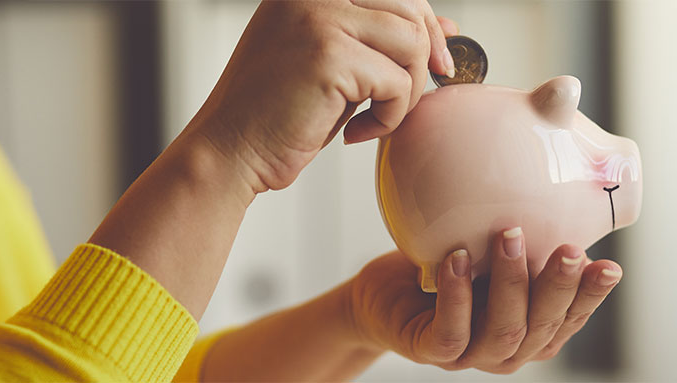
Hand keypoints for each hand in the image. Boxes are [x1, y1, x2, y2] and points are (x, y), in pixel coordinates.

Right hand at [186, 0, 458, 193]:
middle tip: (411, 99)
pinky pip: (397, 83)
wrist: (228, 151)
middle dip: (424, 58)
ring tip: (375, 118)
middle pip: (409, 9)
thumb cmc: (275, 114)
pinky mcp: (329, 55)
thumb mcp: (334, 63)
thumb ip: (379, 38)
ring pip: (411, 43)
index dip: (425, 23)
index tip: (435, 62)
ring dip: (406, 92)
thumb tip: (447, 27)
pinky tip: (355, 133)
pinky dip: (388, 117)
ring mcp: (319, 18)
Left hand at [344, 228, 623, 373]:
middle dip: (558, 287)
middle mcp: (508, 349)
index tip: (610, 266)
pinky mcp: (430, 352)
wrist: (387, 295)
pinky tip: (457, 259)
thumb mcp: (491, 249)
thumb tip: (559, 169)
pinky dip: (457, 296)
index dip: (592, 297)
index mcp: (533, 330)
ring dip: (510, 283)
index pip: (570, 318)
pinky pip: (450, 332)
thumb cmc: (450, 268)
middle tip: (570, 250)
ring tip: (509, 236)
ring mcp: (471, 355)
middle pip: (542, 327)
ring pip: (503, 331)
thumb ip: (526, 235)